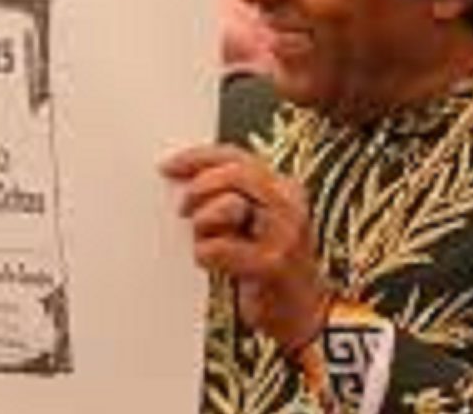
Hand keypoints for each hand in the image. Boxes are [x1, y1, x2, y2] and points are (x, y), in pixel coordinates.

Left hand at [161, 144, 329, 352]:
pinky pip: (219, 248)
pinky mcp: (272, 265)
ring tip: (206, 242)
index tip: (168, 166)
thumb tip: (183, 178)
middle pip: (234, 173)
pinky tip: (213, 266)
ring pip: (229, 204)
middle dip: (201, 187)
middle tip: (183, 209)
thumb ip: (229, 197)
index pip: (237, 156)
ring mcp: (285, 234)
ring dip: (205, 223)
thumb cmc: (268, 269)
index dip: (199, 157)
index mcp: (285, 189)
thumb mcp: (253, 223)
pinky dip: (206, 255)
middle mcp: (290, 205)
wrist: (303, 315)